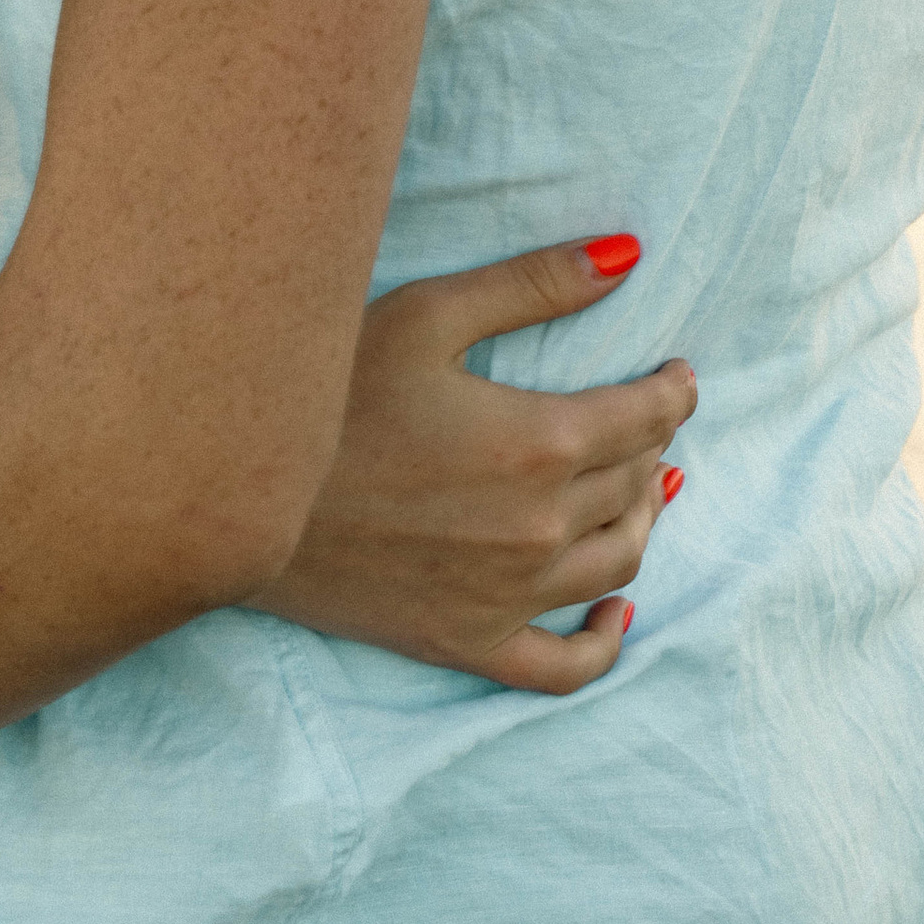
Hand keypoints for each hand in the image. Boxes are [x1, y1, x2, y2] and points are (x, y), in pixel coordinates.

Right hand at [255, 236, 696, 692]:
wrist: (243, 493)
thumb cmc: (329, 389)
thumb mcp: (427, 314)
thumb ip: (532, 284)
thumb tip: (626, 256)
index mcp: (538, 443)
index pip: (642, 417)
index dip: (671, 392)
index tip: (680, 374)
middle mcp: (540, 527)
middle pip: (633, 484)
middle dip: (652, 444)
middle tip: (647, 419)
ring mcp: (510, 595)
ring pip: (619, 562)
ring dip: (643, 520)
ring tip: (641, 488)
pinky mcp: (471, 642)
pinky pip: (566, 666)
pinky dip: (606, 640)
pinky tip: (618, 610)